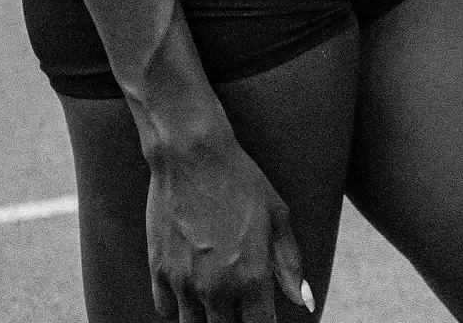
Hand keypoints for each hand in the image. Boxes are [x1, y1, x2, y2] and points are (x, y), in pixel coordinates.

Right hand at [146, 125, 313, 319]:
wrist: (193, 155)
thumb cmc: (240, 180)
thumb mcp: (277, 216)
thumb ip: (290, 264)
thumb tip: (304, 302)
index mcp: (252, 276)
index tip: (263, 314)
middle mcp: (217, 288)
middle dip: (235, 320)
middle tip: (238, 301)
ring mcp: (184, 283)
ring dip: (206, 317)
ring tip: (214, 295)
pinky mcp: (158, 272)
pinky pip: (165, 310)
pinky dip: (177, 306)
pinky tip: (188, 287)